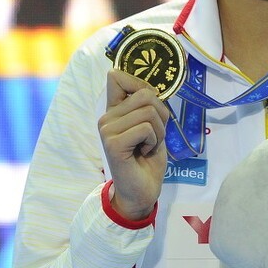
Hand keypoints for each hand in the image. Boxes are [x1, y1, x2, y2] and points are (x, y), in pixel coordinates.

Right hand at [98, 69, 169, 219]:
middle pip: (145, 94)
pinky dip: (154, 141)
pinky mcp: (113, 143)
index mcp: (113, 110)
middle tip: (153, 136)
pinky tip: (144, 153)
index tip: (150, 106)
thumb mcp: (151, 126)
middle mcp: (106, 117)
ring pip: (149, 112)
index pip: (116, 76)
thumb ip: (147, 105)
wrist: (142, 191)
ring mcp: (107, 130)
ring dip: (159, 131)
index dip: (141, 84)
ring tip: (148, 146)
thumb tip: (153, 88)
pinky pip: (146, 128)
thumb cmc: (147, 158)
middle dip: (160, 115)